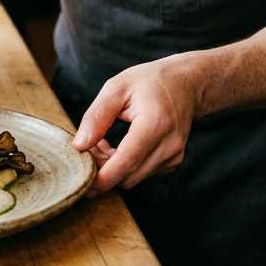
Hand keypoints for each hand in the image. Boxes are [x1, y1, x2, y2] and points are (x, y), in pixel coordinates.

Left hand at [72, 58, 198, 193]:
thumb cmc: (150, 81)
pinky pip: (142, 173)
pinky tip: (120, 146)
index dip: (103, 178)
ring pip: (134, 178)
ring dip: (113, 167)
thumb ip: (96, 116)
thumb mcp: (116, 88)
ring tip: (103, 142)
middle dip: (103, 169)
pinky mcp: (173, 161)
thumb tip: (79, 145)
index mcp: (155, 124)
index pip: (127, 162)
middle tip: (88, 147)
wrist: (186, 83)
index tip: (83, 184)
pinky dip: (126, 166)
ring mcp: (174, 156)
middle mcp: (169, 145)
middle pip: (128, 176)